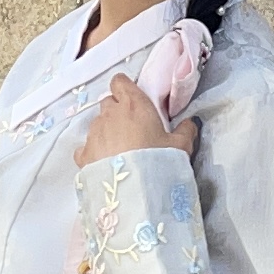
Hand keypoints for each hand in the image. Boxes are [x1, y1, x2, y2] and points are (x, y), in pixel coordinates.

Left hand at [79, 74, 199, 169]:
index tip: (134, 99)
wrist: (134, 192)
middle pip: (108, 102)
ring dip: (106, 131)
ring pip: (97, 124)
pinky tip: (105, 164)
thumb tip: (190, 123)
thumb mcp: (180, 147)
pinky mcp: (83, 154)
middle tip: (132, 128)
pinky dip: (93, 152)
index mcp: (133, 105)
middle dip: (117, 111)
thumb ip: (185, 130)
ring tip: (120, 151)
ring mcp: (94, 133)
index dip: (125, 88)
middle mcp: (109, 114)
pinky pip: (85, 147)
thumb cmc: (158, 161)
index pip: (120, 81)